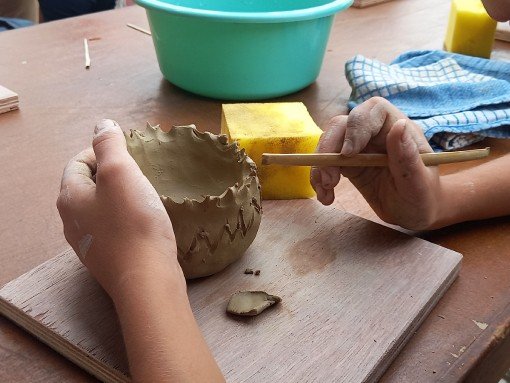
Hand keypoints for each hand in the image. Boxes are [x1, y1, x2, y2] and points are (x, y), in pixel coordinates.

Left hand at [57, 119, 183, 296]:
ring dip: (121, 196)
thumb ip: (109, 145)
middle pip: (88, 186)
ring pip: (101, 208)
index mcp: (70, 198)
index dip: (100, 150)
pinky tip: (146, 220)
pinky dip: (127, 217)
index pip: (77, 162)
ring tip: (146, 192)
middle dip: (112, 173)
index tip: (129, 152)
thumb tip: (102, 124)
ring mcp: (89, 244)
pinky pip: (113, 228)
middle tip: (140, 170)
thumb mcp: (120, 173)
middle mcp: (72, 221)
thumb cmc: (133, 222)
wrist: (147, 278)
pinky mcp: (108, 258)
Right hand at [310, 97, 443, 229]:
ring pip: (329, 143)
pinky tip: (326, 196)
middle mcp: (375, 133)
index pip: (373, 111)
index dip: (357, 126)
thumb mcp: (419, 182)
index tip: (349, 153)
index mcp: (397, 129)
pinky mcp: (347, 164)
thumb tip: (399, 126)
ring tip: (325, 190)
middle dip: (330, 148)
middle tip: (329, 178)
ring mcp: (358, 148)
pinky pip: (326, 164)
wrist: (414, 212)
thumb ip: (408, 157)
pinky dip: (319, 179)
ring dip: (320, 165)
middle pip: (343, 125)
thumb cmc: (423, 196)